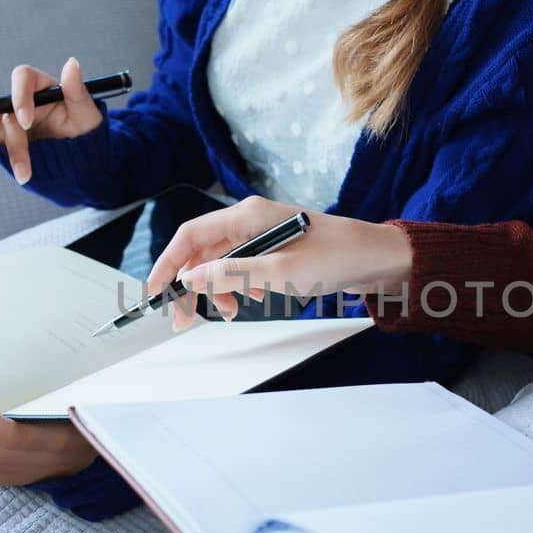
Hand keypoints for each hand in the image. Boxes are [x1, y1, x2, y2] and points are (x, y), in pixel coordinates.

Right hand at [0, 57, 104, 184]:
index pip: (22, 78)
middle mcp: (21, 99)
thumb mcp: (86, 110)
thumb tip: (72, 63)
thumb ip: (77, 90)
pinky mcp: (7, 136)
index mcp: (39, 85)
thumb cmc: (84, 125)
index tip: (26, 121)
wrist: (83, 152)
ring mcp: (11, 118)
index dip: (20, 97)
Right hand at [147, 196, 414, 325]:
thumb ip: (230, 274)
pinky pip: (245, 266)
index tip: (155, 291)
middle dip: (192, 284)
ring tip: (233, 311)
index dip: (168, 263)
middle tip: (184, 317)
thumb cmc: (334, 257)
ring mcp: (264, 233)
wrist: (376, 257)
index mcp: (247, 215)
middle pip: (203, 251)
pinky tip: (258, 298)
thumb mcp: (277, 272)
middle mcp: (251, 219)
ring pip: (223, 262)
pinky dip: (243, 285)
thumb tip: (191, 278)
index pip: (190, 235)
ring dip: (220, 288)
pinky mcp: (277, 247)